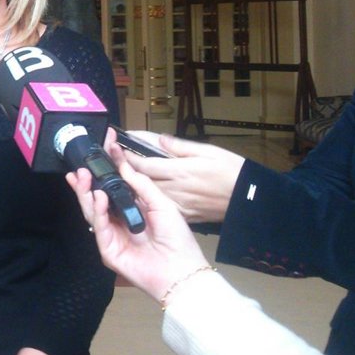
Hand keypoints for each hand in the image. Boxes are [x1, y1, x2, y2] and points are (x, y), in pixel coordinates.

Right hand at [64, 134, 209, 302]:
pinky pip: (99, 228)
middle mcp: (119, 221)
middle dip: (87, 182)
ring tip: (83, 177)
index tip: (100, 150)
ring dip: (86, 194)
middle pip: (96, 199)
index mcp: (132, 209)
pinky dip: (98, 212)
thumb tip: (123, 164)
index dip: (105, 170)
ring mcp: (112, 236)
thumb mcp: (162, 204)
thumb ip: (140, 185)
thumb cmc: (177, 239)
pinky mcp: (108, 250)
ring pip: (92, 212)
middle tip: (81, 167)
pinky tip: (99, 197)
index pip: (113, 187)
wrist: (182, 270)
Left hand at [107, 131, 243, 222]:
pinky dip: (146, 201)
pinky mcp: (183, 215)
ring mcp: (178, 205)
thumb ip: (180, 146)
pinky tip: (136, 195)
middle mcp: (175, 190)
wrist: (249, 200)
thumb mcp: (209, 151)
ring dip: (129, 187)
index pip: (142, 165)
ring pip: (146, 197)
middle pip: (139, 181)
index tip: (114, 147)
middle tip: (105, 162)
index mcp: (180, 171)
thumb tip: (160, 140)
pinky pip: (159, 208)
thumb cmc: (232, 172)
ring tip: (113, 178)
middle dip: (121, 170)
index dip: (125, 156)